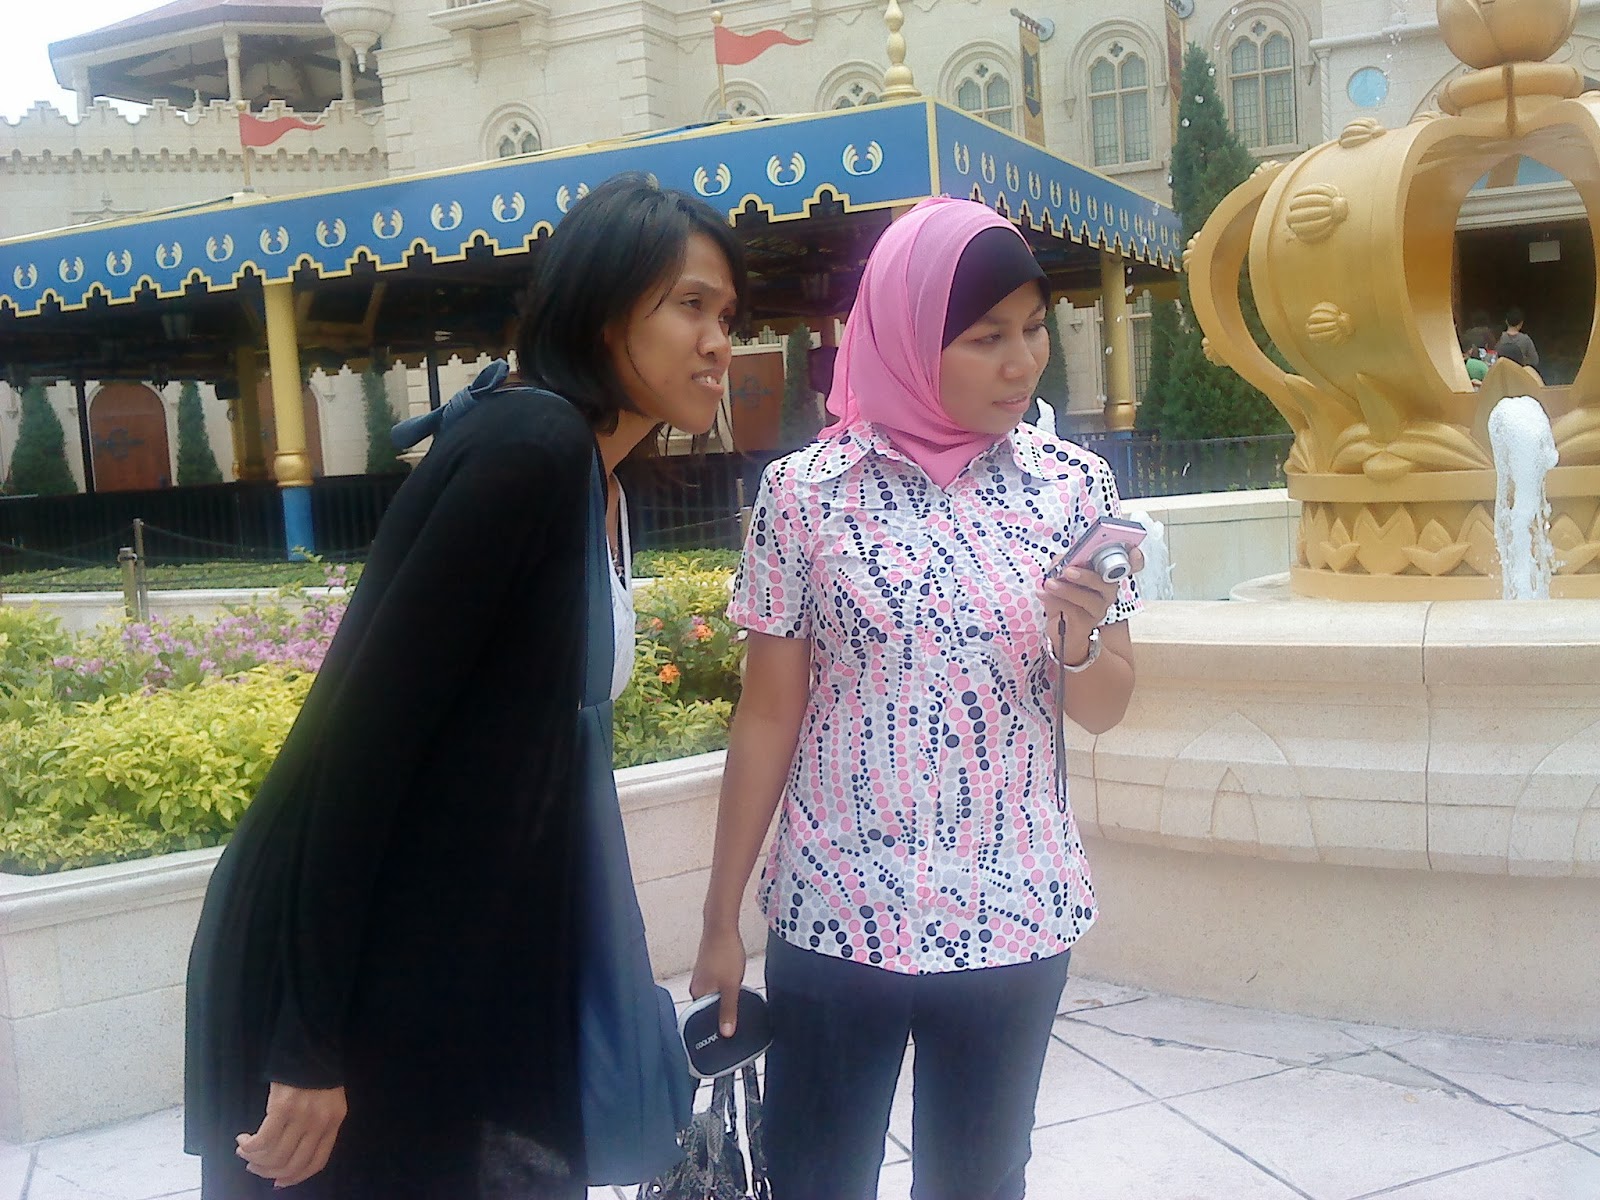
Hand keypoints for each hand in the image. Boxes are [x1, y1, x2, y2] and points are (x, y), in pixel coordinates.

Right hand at [236, 1081, 346, 1186]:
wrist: (312, 1040)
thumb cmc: (316, 1070)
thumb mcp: (327, 1100)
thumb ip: (316, 1126)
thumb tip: (291, 1156)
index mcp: (334, 1122)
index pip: (316, 1163)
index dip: (295, 1177)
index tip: (278, 1181)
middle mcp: (320, 1123)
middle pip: (292, 1164)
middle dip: (269, 1171)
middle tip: (254, 1166)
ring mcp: (302, 1116)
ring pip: (275, 1156)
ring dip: (254, 1160)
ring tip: (245, 1150)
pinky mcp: (283, 1107)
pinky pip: (263, 1140)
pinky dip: (249, 1146)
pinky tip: (243, 1139)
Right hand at [690, 923, 746, 1036]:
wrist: (722, 926)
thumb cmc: (725, 954)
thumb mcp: (731, 986)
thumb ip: (728, 1011)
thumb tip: (726, 1033)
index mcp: (697, 994)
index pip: (702, 1019)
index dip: (715, 1026)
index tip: (727, 1031)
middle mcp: (696, 986)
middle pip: (708, 1007)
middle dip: (721, 1011)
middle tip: (737, 1015)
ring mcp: (701, 976)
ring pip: (713, 994)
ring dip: (724, 998)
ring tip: (737, 997)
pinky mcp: (708, 967)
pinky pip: (715, 984)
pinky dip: (724, 987)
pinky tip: (734, 984)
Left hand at [1039, 546, 1143, 663]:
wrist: (1060, 628)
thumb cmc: (1065, 597)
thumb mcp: (1062, 576)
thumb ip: (1064, 563)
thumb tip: (1060, 560)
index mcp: (1105, 574)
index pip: (1129, 565)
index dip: (1135, 559)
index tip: (1133, 551)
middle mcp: (1107, 591)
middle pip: (1107, 582)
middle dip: (1087, 575)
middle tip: (1068, 571)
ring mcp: (1099, 607)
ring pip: (1089, 598)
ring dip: (1066, 589)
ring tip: (1049, 584)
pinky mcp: (1088, 622)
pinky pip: (1074, 610)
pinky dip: (1055, 600)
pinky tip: (1043, 594)